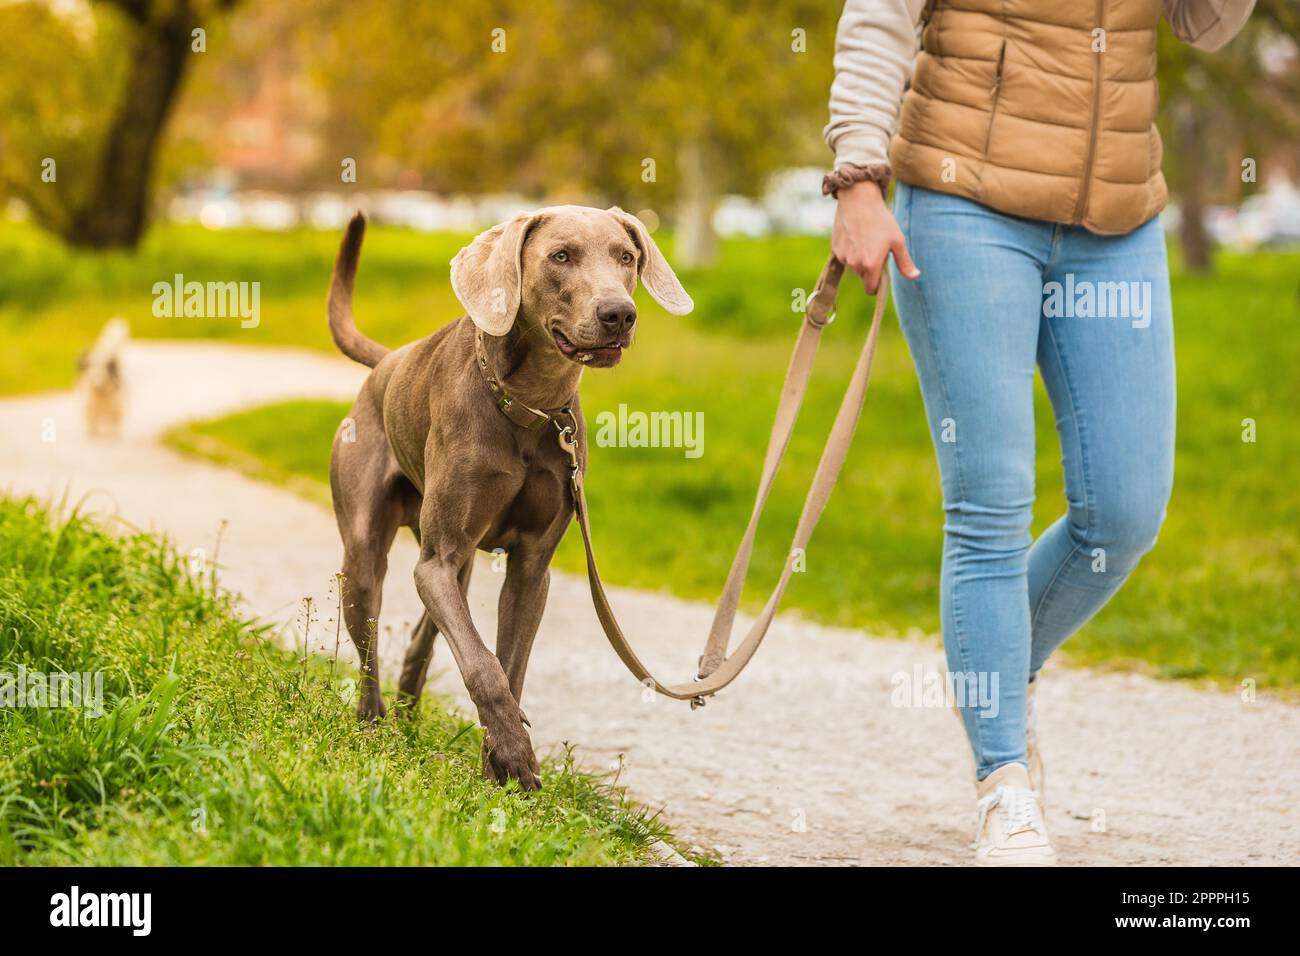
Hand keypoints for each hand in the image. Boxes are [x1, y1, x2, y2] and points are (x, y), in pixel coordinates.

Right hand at [830, 179, 919, 293]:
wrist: (858, 200)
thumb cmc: (881, 220)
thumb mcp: (897, 240)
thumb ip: (904, 262)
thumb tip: (915, 277)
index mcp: (871, 264)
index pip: (871, 289)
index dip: (878, 285)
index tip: (882, 275)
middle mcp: (854, 264)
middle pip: (863, 277)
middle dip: (869, 269)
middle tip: (876, 249)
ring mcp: (843, 257)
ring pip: (853, 267)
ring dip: (860, 260)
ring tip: (866, 240)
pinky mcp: (835, 249)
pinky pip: (844, 257)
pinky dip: (850, 251)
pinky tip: (856, 236)